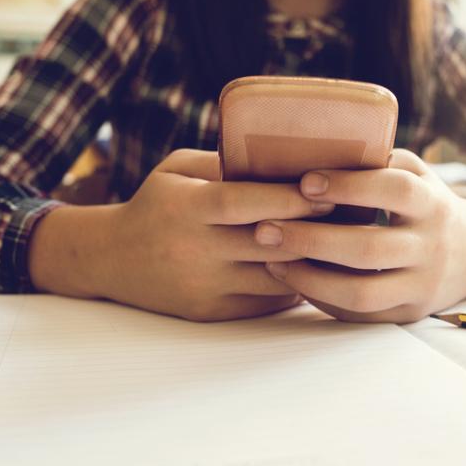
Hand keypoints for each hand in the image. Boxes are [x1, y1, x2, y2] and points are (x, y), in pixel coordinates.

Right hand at [96, 149, 333, 320]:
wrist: (111, 259)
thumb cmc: (156, 204)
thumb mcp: (177, 169)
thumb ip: (223, 162)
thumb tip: (285, 153)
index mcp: (185, 207)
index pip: (242, 202)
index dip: (286, 197)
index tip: (325, 190)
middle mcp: (193, 249)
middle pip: (266, 242)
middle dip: (313, 230)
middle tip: (353, 215)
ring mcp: (202, 286)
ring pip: (274, 278)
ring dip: (312, 263)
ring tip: (344, 244)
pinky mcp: (210, 312)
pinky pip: (265, 302)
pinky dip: (295, 286)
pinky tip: (317, 269)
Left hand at [253, 149, 465, 323]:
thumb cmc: (428, 203)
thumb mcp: (416, 173)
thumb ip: (378, 160)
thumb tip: (314, 143)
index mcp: (432, 203)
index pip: (394, 191)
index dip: (349, 186)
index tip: (304, 182)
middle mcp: (431, 246)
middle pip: (368, 248)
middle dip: (311, 239)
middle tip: (265, 229)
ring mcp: (421, 285)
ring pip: (361, 292)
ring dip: (309, 278)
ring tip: (271, 260)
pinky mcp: (408, 313)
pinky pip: (359, 314)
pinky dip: (322, 298)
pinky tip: (294, 279)